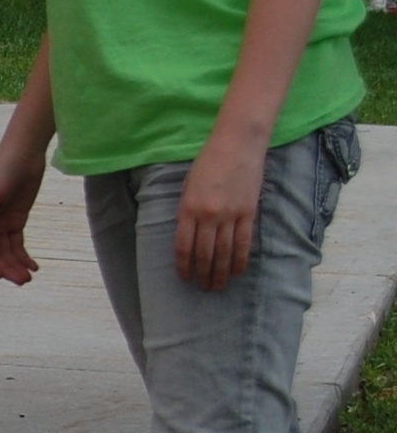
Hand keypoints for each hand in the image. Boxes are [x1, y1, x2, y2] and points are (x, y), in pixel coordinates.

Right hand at [0, 136, 45, 284]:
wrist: (25, 151)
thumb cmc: (4, 169)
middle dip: (5, 268)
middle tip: (22, 281)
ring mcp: (0, 222)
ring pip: (5, 252)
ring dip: (16, 265)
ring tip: (30, 277)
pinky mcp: (15, 220)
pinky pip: (17, 244)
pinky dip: (24, 256)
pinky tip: (34, 266)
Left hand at [175, 134, 265, 288]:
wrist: (237, 145)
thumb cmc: (207, 164)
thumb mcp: (187, 187)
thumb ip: (186, 212)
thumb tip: (188, 238)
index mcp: (188, 209)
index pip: (183, 247)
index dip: (183, 266)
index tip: (184, 278)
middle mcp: (208, 216)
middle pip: (204, 254)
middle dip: (202, 274)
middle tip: (203, 288)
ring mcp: (230, 215)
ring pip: (225, 253)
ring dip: (220, 272)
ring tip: (217, 286)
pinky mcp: (249, 213)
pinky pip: (244, 243)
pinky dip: (239, 260)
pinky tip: (236, 271)